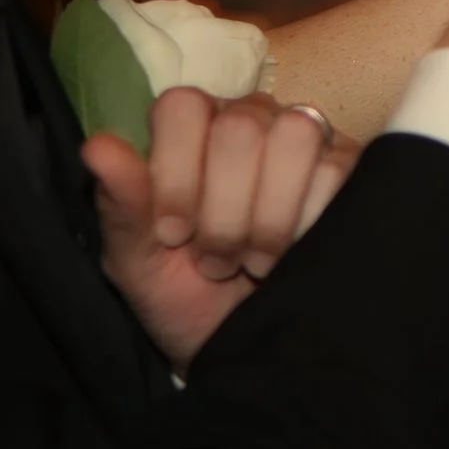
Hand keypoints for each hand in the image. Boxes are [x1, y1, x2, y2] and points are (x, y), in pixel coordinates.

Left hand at [85, 89, 359, 372]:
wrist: (243, 342)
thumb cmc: (183, 296)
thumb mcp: (136, 261)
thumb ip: (121, 204)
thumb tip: (97, 146)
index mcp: (189, 131)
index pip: (183, 107)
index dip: (178, 173)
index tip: (173, 234)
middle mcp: (249, 121)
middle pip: (241, 127)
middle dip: (225, 210)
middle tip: (215, 260)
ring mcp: (304, 142)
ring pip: (295, 137)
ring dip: (271, 215)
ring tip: (256, 261)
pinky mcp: (350, 169)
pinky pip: (338, 170)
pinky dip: (310, 221)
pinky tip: (296, 253)